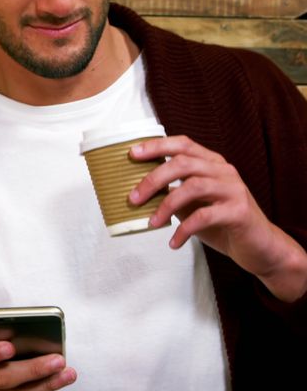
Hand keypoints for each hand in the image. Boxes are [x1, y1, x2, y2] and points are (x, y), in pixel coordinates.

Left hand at [130, 135, 306, 301]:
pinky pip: (205, 217)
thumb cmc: (220, 222)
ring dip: (166, 206)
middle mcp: (224, 171)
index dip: (156, 146)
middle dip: (153, 179)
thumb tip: (136, 192)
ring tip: (151, 223)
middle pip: (183, 163)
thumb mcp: (192, 204)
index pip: (183, 144)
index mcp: (211, 163)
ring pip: (193, 187)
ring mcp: (234, 189)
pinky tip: (173, 242)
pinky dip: (184, 230)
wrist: (258, 246)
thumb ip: (171, 193)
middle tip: (133, 199)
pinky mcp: (239, 212)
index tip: (132, 154)